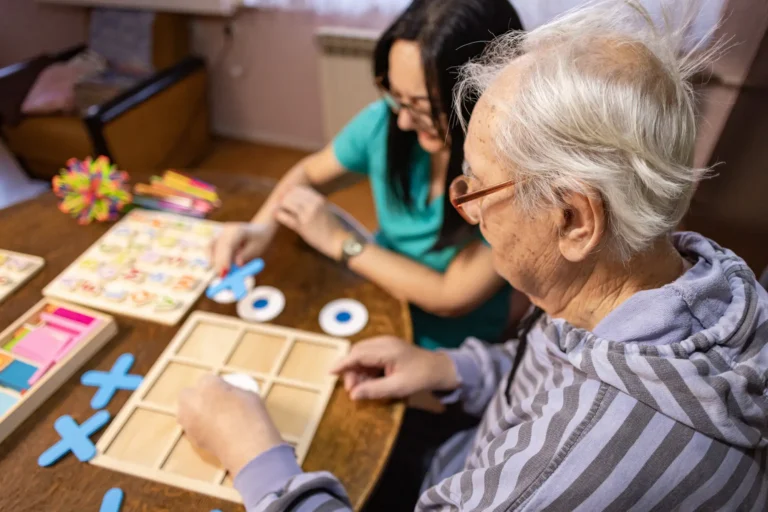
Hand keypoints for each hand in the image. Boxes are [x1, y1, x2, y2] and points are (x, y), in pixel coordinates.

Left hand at [177, 375, 282, 475]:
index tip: (225, 391)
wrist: (246, 446)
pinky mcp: (191, 439)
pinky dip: (200, 429)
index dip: (216, 385)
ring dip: (195, 413)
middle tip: (213, 403)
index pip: (207, 379)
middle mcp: (192, 400)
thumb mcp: (248, 395)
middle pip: (188, 394)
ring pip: (186, 412)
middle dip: (197, 397)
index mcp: (208, 384)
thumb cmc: (251, 416)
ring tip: (213, 420)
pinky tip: (215, 433)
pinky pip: (192, 429)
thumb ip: (234, 392)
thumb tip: (231, 395)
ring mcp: (189, 421)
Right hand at [210, 222, 271, 273]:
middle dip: (218, 263)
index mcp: (238, 230)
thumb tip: (237, 264)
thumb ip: (246, 256)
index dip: (224, 259)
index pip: (227, 244)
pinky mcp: (217, 240)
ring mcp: (220, 234)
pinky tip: (218, 268)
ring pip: (210, 247)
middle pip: (216, 246)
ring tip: (221, 274)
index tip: (225, 272)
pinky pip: (210, 249)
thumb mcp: (256, 249)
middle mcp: (226, 231)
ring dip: (213, 261)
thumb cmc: (259, 241)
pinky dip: (212, 259)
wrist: (259, 231)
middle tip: (223, 277)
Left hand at [275, 186, 347, 260]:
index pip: (299, 189)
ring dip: (281, 206)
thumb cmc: (332, 227)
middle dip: (284, 198)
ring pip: (286, 203)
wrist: (338, 242)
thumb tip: (300, 198)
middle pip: (291, 194)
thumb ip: (314, 203)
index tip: (287, 196)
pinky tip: (278, 216)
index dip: (290, 192)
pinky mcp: (302, 227)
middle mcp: (313, 205)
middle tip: (281, 204)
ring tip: (280, 210)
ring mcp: (307, 215)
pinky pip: (285, 217)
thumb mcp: (325, 209)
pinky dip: (280, 215)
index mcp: (319, 199)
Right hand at [330, 336, 459, 399]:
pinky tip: (368, 381)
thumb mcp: (397, 388)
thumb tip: (353, 395)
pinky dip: (365, 368)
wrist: (440, 369)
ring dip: (358, 370)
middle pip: (358, 352)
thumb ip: (374, 390)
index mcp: (387, 349)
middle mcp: (384, 342)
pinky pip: (370, 356)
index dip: (342, 363)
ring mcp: (386, 343)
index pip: (358, 354)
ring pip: (362, 354)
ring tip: (360, 388)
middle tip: (352, 390)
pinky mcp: (388, 348)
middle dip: (350, 370)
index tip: (330, 373)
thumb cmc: (421, 378)